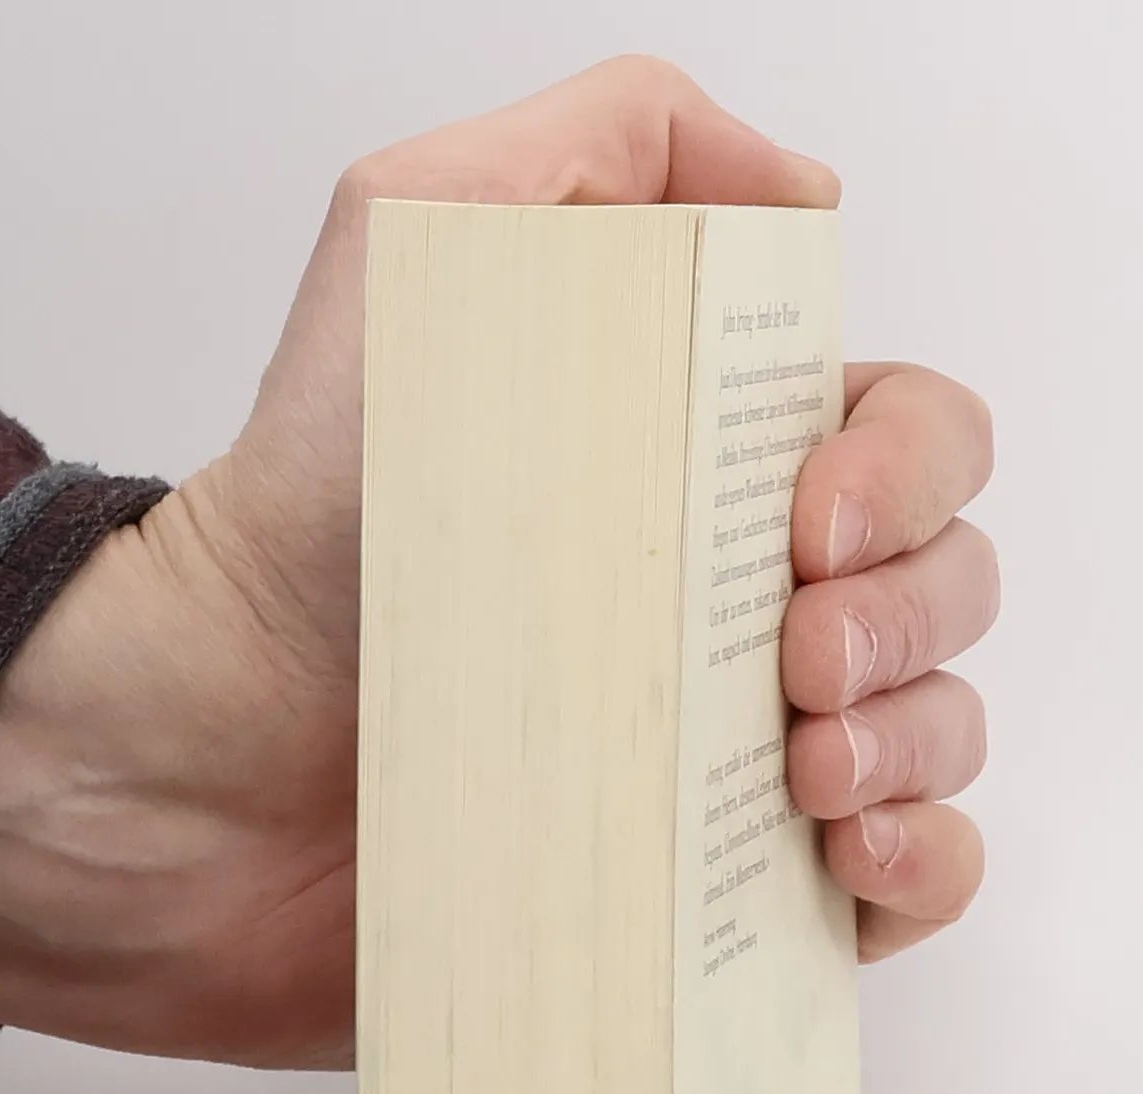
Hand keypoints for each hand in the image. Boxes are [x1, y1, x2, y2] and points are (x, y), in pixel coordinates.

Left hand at [0, 57, 994, 1060]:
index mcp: (710, 468)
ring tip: (800, 770)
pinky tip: (846, 858)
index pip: (913, 437)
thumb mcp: (420, 244)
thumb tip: (803, 191)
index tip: (803, 520)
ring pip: (939, 735)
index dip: (906, 469)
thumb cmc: (299, 524)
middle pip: (946, 590)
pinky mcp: (714, 900)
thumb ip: (605, 145)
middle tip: (790, 659)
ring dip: (915, 745)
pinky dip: (923, 869)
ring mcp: (737, 763)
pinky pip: (903, 890)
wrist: (196, 766)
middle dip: (906, 616)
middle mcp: (743, 613)